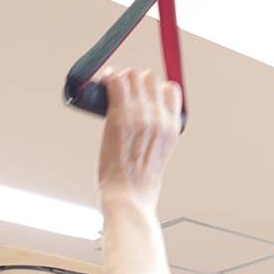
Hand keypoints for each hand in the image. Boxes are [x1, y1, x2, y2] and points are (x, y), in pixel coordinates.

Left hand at [97, 68, 182, 212]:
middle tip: (122, 89)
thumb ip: (155, 132)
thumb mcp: (158, 155)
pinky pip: (115, 83)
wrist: (129, 198)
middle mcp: (159, 118)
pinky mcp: (120, 117)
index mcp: (172, 127)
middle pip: (150, 78)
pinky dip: (107, 79)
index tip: (142, 92)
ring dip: (120, 78)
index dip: (155, 87)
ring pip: (132, 75)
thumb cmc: (138, 183)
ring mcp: (141, 115)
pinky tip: (102, 83)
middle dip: (135, 80)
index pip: (170, 90)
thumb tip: (140, 116)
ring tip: (110, 87)